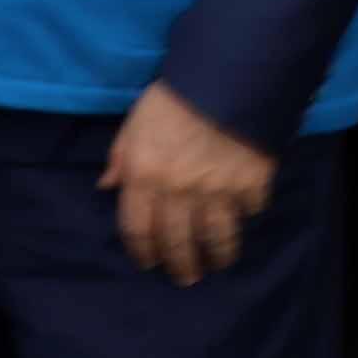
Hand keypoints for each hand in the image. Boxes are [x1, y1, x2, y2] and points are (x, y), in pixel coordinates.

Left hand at [100, 80, 275, 284]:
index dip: (141, 251)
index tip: (147, 262)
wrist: (223, 80)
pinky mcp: (251, 185)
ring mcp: (218, 191)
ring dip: (216, 256)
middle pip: (177, 242)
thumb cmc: (169, 100)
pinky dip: (246, 215)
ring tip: (216, 264)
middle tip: (184, 277)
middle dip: (180, 265)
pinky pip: (249, 211)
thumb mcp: (132, 124)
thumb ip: (120, 158)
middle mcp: (179, 191)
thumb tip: (106, 186)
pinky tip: (242, 218)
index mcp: (144, 175)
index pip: (138, 228)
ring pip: (217, 239)